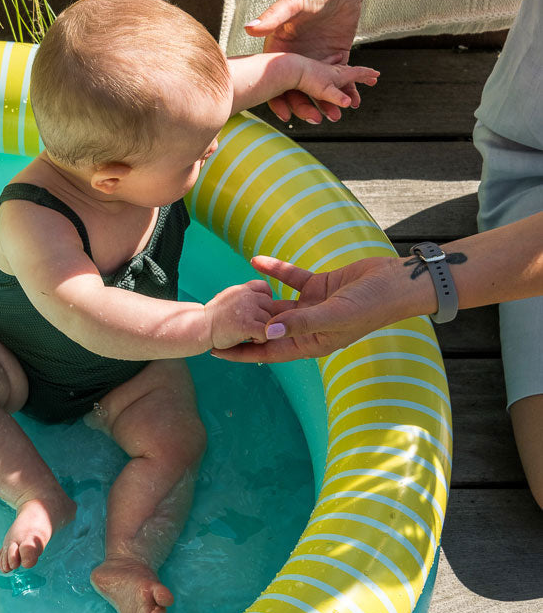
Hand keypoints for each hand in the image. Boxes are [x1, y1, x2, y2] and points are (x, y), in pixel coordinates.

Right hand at [204, 279, 279, 350]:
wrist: (199, 328)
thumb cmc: (212, 318)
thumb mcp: (227, 298)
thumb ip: (243, 296)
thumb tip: (258, 298)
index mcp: (242, 289)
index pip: (265, 288)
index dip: (265, 300)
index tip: (256, 311)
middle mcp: (247, 296)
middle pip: (270, 306)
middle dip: (263, 317)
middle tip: (249, 326)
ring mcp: (248, 310)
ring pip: (269, 321)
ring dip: (261, 330)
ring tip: (246, 333)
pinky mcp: (248, 325)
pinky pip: (266, 333)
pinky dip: (260, 339)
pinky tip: (248, 340)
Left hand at [212, 253, 419, 361]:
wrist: (397, 282)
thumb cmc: (371, 306)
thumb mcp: (334, 317)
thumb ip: (301, 323)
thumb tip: (270, 331)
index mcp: (310, 343)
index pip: (268, 350)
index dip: (242, 352)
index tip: (216, 350)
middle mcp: (308, 327)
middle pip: (268, 329)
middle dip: (243, 327)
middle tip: (215, 320)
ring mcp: (312, 306)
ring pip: (276, 304)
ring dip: (256, 299)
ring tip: (230, 294)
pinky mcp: (319, 286)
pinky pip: (290, 278)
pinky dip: (275, 270)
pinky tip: (255, 261)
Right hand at [245, 0, 366, 122]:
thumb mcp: (292, 2)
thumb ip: (273, 16)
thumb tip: (249, 28)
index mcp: (279, 50)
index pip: (274, 82)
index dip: (278, 100)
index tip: (285, 116)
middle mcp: (295, 59)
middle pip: (297, 91)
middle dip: (307, 107)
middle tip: (318, 120)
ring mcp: (315, 60)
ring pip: (319, 88)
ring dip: (328, 103)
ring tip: (338, 115)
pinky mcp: (335, 57)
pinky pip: (340, 78)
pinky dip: (347, 90)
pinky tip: (355, 101)